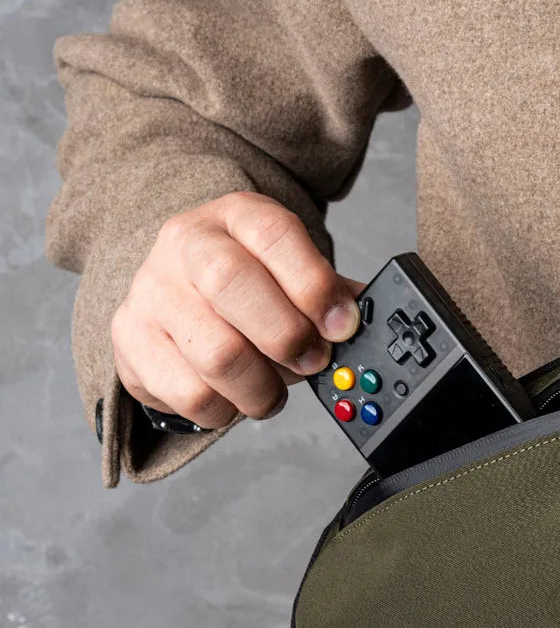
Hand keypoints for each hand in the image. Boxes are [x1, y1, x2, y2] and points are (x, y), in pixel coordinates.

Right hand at [111, 190, 366, 426]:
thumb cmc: (248, 288)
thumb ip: (328, 295)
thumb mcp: (289, 272)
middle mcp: (185, 244)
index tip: (342, 326)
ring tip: (273, 389)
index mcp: (236, 216)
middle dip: (287, 337)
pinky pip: (191, 395)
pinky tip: (234, 396)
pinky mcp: (130, 341)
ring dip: (263, 388)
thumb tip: (361, 324)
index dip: (314, 285)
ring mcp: (151, 292)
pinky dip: (227, 410)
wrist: (176, 292)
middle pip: (231, 285)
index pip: (273, 234)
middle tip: (313, 362)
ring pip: (216, 354)